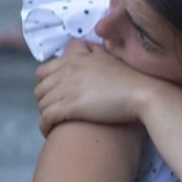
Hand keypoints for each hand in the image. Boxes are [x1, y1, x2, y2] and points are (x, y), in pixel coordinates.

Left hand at [35, 39, 154, 136]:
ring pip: (41, 103)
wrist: (142, 93)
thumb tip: (94, 50)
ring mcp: (68, 88)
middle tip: (54, 110)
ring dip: (45, 114)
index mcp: (75, 58)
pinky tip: (50, 131)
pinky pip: (46, 117)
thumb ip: (96, 54)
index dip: (46, 83)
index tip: (53, 94)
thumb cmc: (131, 79)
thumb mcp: (111, 58)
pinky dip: (44, 126)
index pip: (44, 70)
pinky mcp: (71, 106)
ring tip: (53, 123)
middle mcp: (68, 70)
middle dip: (44, 100)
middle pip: (40, 87)